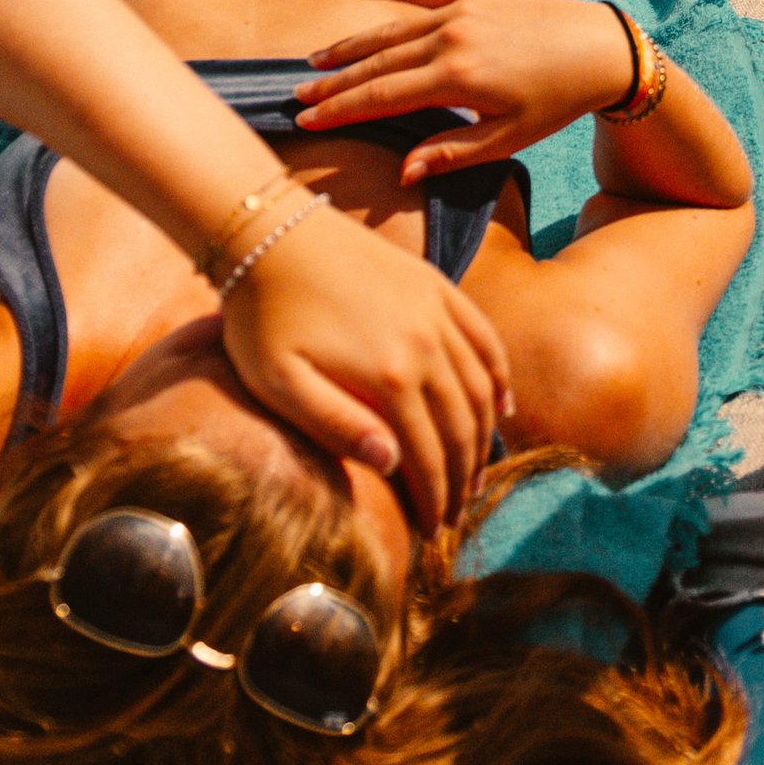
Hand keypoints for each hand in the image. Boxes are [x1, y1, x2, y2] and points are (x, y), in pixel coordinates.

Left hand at [220, 199, 511, 531]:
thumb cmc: (262, 316)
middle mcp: (426, 343)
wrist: (269, 232)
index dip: (435, 500)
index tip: (433, 532)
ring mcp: (437, 311)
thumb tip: (392, 462)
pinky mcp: (437, 286)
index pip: (428, 455)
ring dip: (483, 437)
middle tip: (455, 514)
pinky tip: (501, 406)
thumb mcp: (278, 382)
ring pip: (481, 387)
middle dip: (463, 478)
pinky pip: (484, 337)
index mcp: (389, 375)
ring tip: (474, 474)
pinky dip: (499, 376)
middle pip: (461, 427)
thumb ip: (334, 425)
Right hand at [293, 0, 633, 175]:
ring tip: (316, 61)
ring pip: (391, 29)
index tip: (307, 119)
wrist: (600, 48)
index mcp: (457, 79)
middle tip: (298, 95)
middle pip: (378, 64)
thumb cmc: (557, 102)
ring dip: (351, 45)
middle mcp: (452, 38)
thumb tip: (401, 172)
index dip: (341, 110)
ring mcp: (461, 10)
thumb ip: (451, 153)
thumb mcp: (507, 139)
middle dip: (335, 82)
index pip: (383, 97)